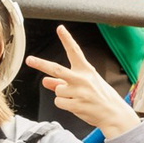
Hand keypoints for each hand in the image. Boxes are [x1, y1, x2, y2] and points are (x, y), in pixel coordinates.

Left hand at [22, 26, 138, 139]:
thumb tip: (45, 81)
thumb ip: (63, 82)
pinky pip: (59, 102)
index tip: (60, 28)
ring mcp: (80, 92)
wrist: (114, 114)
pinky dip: (64, 105)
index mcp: (86, 70)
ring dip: (62, 95)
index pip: (75, 51)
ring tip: (77, 98)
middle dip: (41, 64)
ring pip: (58, 90)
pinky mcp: (77, 105)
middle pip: (57, 69)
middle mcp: (83, 79)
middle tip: (29, 59)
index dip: (67, 39)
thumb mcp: (85, 84)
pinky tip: (76, 106)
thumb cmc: (100, 97)